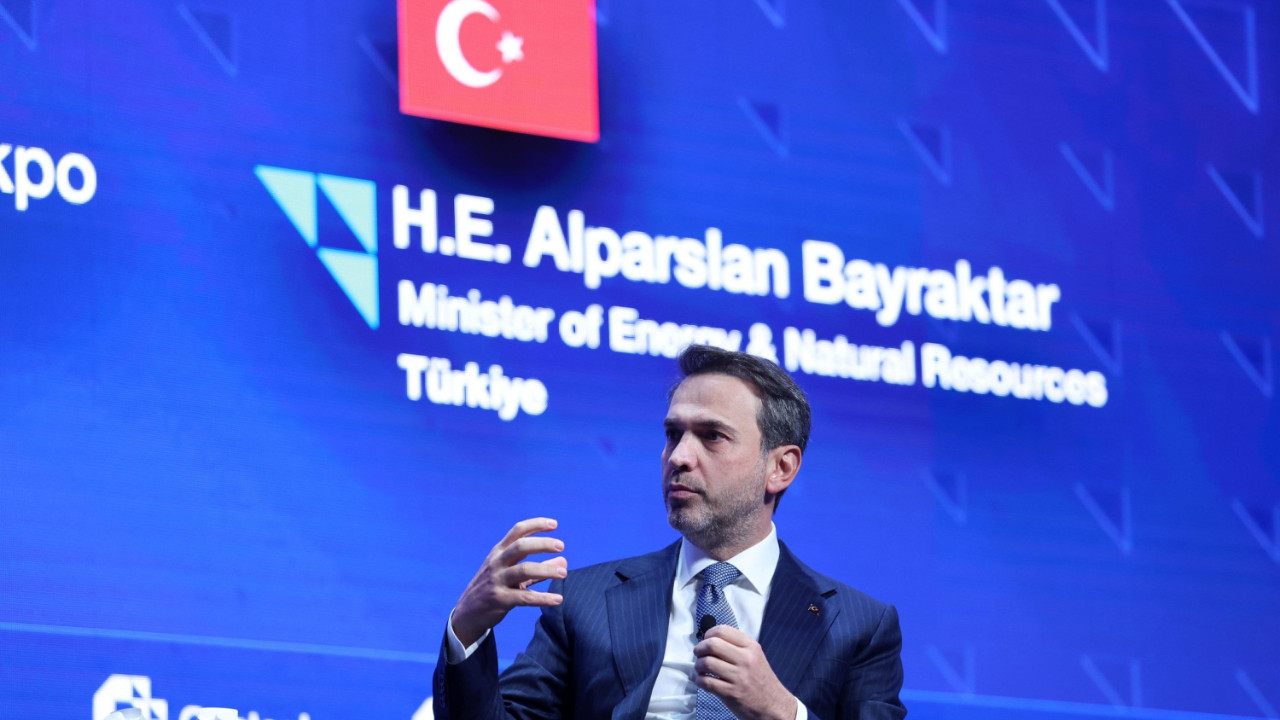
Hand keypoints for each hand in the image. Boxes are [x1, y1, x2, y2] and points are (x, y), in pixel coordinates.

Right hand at [450, 517, 567, 646]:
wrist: (468, 613)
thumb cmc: (495, 588)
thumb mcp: (514, 574)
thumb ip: (539, 568)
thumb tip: (564, 561)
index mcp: (500, 552)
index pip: (518, 531)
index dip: (536, 525)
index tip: (554, 524)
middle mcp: (497, 563)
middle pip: (521, 546)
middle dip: (542, 544)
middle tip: (561, 546)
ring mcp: (497, 580)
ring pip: (524, 570)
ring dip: (546, 570)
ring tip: (564, 573)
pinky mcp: (500, 599)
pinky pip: (525, 597)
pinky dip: (543, 598)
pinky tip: (558, 599)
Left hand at [694, 626, 797, 719]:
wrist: (773, 705)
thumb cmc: (760, 680)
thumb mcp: (755, 656)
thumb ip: (737, 646)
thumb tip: (711, 639)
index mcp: (751, 647)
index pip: (722, 630)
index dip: (708, 634)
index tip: (705, 640)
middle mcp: (746, 659)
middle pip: (712, 644)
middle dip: (700, 648)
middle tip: (698, 653)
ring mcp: (739, 677)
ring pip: (707, 662)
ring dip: (698, 665)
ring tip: (700, 669)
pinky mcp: (732, 693)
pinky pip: (707, 682)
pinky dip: (700, 680)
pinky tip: (703, 680)